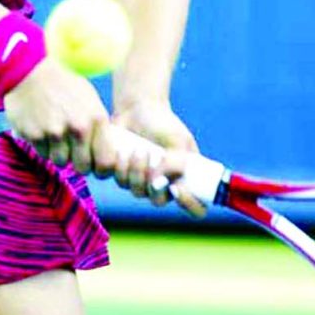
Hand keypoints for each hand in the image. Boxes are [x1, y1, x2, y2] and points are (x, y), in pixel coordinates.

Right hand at [4, 58, 109, 169]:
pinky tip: (42, 128)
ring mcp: (55, 133)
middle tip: (73, 151)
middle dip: (78, 162)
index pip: (106, 162)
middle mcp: (78, 128)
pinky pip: (43, 153)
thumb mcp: (89, 98)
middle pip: (83, 167)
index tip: (95, 163)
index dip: (101, 168)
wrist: (30, 69)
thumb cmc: (63, 82)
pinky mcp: (34, 135)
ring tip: (55, 135)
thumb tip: (102, 149)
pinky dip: (43, 145)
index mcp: (96, 118)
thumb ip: (97, 125)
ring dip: (58, 153)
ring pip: (61, 161)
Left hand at [105, 99, 206, 217]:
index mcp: (184, 179)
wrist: (138, 108)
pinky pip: (119, 181)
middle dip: (153, 184)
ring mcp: (141, 181)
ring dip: (137, 171)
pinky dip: (120, 167)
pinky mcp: (122, 173)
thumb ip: (177, 162)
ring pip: (137, 192)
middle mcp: (163, 185)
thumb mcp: (178, 140)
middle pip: (159, 201)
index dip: (189, 204)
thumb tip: (160, 180)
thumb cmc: (164, 124)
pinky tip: (122, 152)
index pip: (195, 207)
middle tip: (152, 163)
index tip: (177, 188)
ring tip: (138, 150)